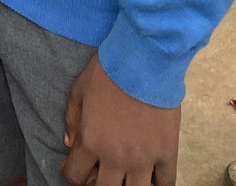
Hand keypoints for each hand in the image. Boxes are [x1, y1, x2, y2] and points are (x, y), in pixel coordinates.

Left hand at [62, 53, 177, 185]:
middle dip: (97, 184)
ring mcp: (143, 159)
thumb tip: (69, 142)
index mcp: (91, 142)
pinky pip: (166, 184)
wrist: (144, 61)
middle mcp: (116, 158)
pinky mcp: (167, 154)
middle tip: (99, 171)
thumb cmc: (108, 71)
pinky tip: (151, 177)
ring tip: (124, 175)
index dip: (71, 173)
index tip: (73, 166)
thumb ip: (72, 119)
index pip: (75, 176)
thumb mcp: (79, 89)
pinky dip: (159, 185)